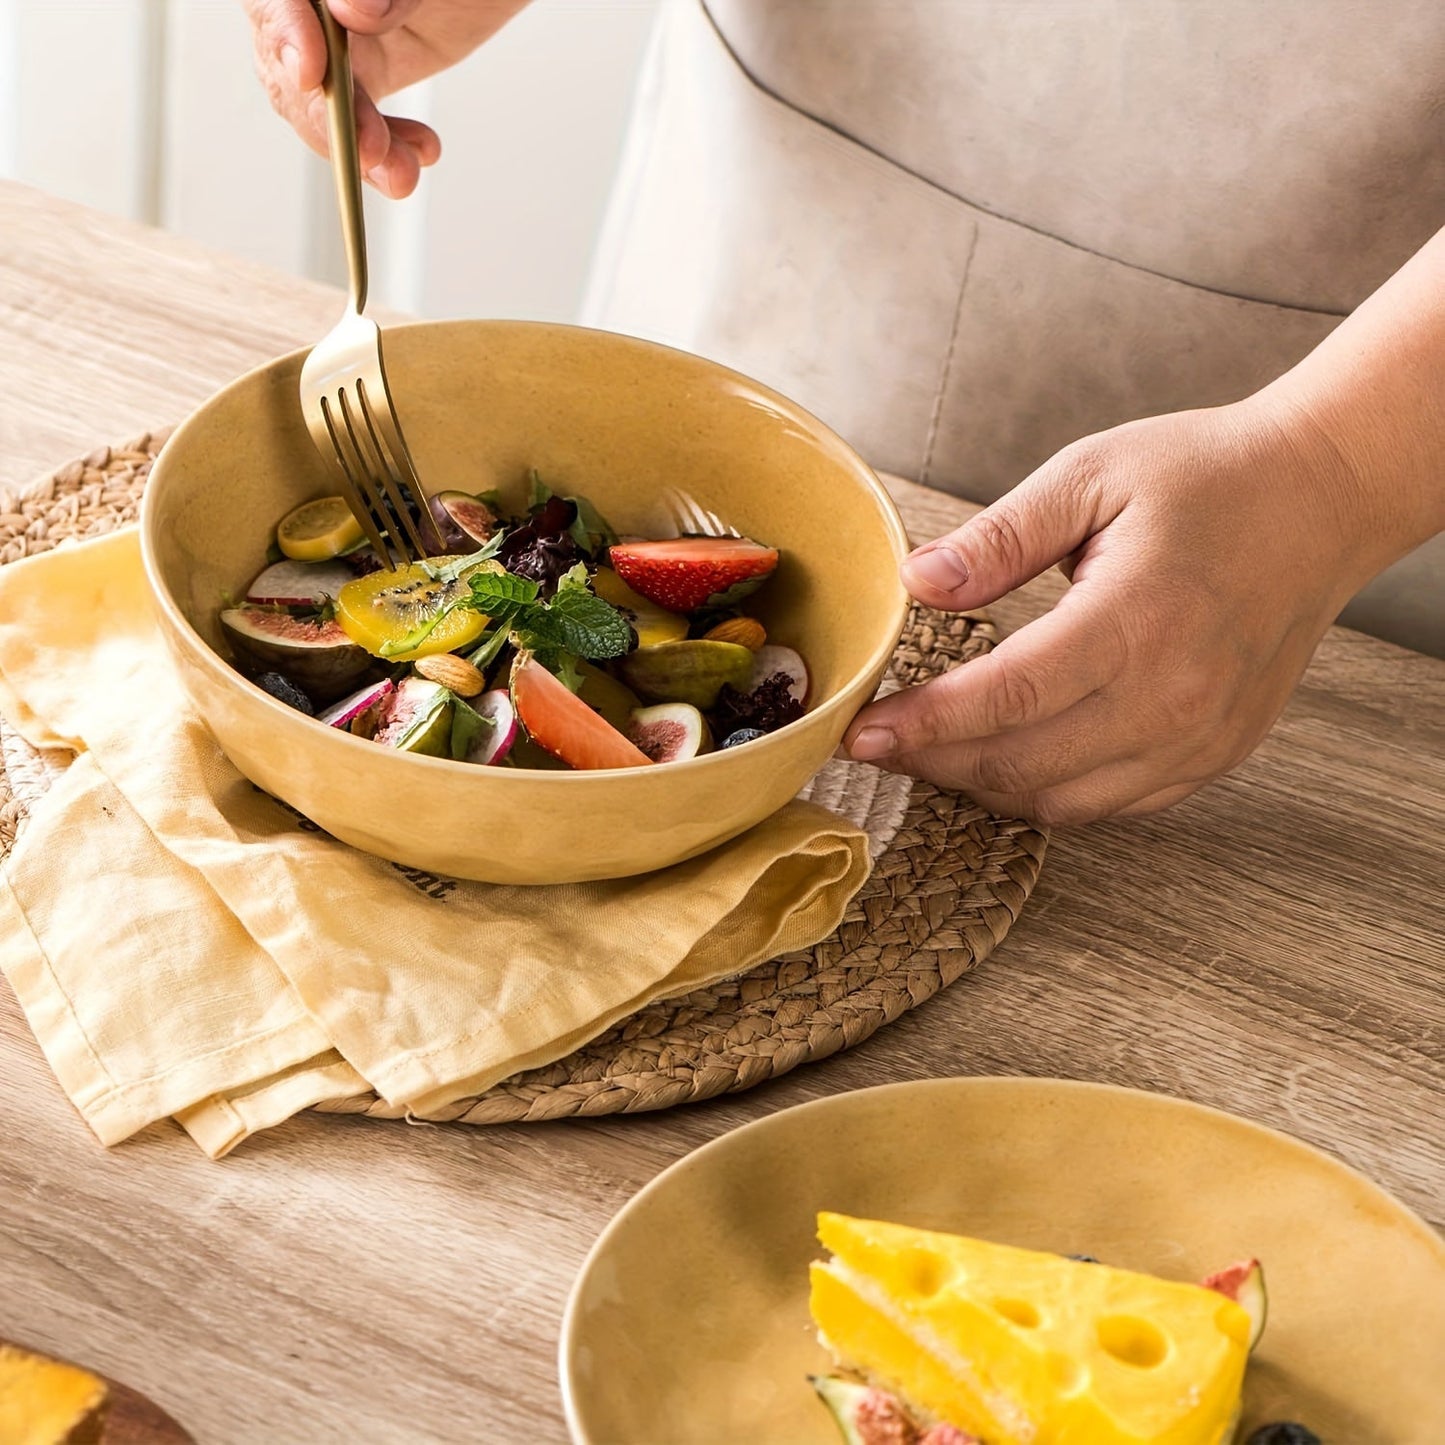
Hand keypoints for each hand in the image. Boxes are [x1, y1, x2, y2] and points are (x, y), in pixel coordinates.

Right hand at [243, 0, 529, 196]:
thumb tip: (352, 8)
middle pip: (292, 64)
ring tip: (403, 172)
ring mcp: (335, 37)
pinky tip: (420, 151)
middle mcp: (314, 6)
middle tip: (371, 152)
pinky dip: (388, 146)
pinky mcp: (364, 68)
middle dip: (332, 116)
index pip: (277, 1)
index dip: (287, 35)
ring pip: (325, 103)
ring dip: (365, 147)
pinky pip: (360, 118)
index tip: (311, 73)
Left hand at [841, 399, 1385, 824]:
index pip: (1004, 698)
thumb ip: (999, 538)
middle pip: (1021, 764)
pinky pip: (1109, 805)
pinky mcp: (1214, 756)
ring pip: (1059, 800)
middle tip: (880, 740)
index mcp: (1136, 620)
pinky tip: (1005, 760)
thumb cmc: (1204, 478)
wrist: (1322, 499)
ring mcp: (1199, 737)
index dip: (922, 724)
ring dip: (982, 785)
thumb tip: (918, 582)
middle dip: (934, 760)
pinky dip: (1045, 794)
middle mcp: (1173, 696)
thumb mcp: (1090, 476)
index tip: (859, 730)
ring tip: (931, 750)